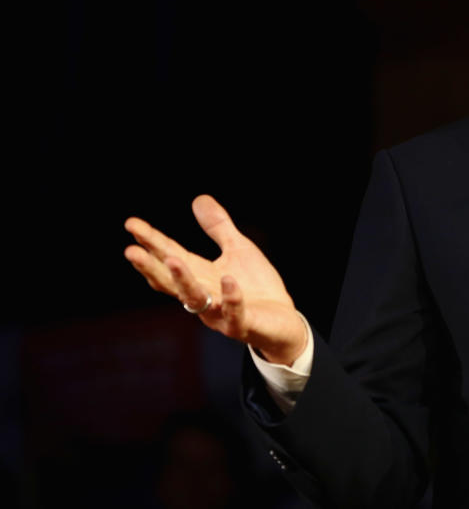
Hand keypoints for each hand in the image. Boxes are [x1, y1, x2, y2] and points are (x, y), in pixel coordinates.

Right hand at [124, 195, 307, 364]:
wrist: (283, 321)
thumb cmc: (256, 286)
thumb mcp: (237, 249)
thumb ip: (218, 227)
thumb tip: (198, 198)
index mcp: (199, 275)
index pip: (169, 256)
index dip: (151, 241)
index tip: (131, 224)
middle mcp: (203, 295)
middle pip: (170, 281)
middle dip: (150, 267)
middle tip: (130, 251)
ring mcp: (220, 313)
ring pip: (195, 299)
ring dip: (183, 280)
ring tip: (171, 260)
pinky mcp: (242, 324)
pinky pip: (234, 313)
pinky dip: (230, 297)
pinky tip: (229, 280)